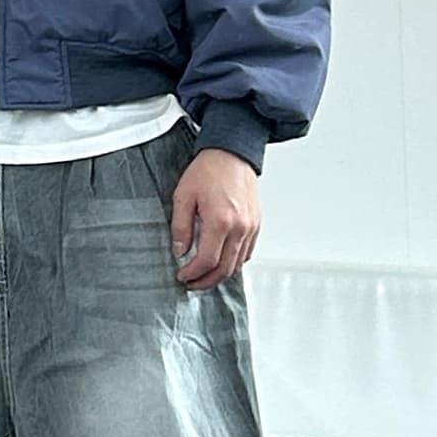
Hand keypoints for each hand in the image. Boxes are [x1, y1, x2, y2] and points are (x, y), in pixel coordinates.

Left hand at [171, 148, 260, 289]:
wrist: (232, 153)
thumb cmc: (208, 170)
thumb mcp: (183, 196)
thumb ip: (180, 227)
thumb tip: (180, 250)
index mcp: (220, 221)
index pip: (207, 261)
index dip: (193, 273)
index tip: (182, 275)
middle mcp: (240, 227)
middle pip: (224, 269)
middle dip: (206, 281)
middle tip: (191, 283)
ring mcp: (251, 227)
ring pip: (237, 264)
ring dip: (220, 275)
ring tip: (204, 276)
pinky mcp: (256, 224)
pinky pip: (247, 253)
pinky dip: (234, 263)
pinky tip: (221, 262)